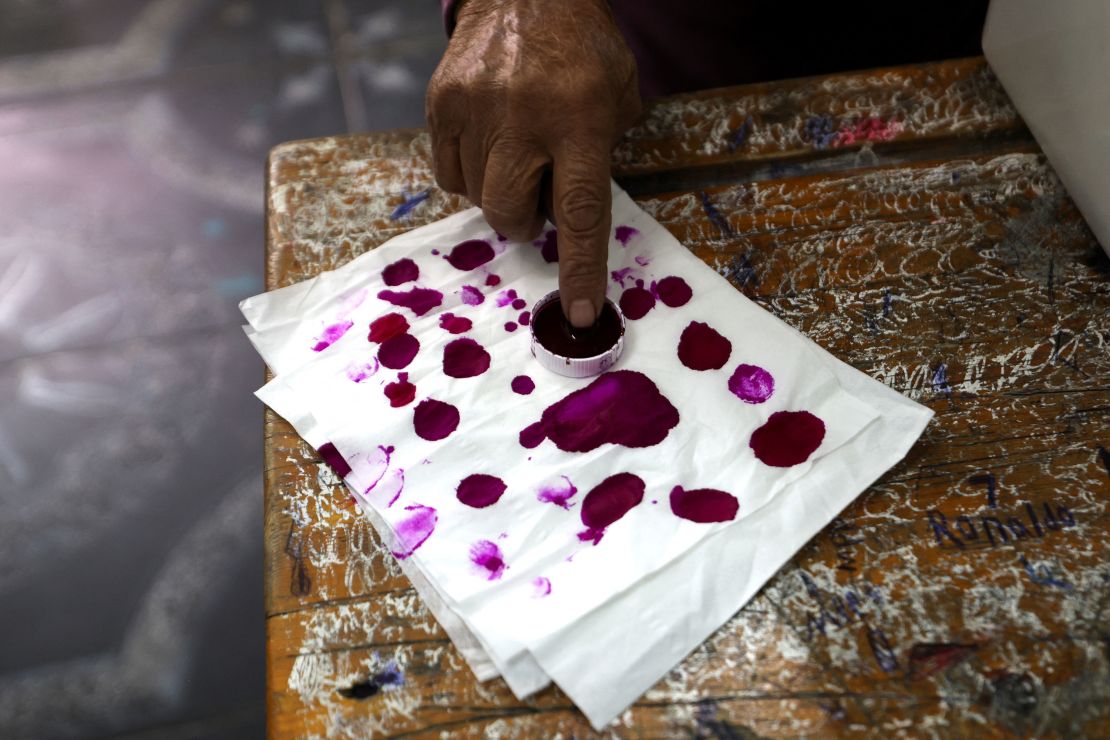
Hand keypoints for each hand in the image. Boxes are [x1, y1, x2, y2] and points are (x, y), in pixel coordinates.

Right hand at [426, 0, 640, 326]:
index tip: (576, 313)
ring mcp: (474, 110)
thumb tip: (572, 219)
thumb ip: (600, 154)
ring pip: (477, 196)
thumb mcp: (618, 92)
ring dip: (500, 191)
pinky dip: (470, 171)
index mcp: (579, 118)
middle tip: (539, 191)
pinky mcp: (440, 103)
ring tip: (517, 151)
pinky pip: (449, 172)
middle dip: (525, 221)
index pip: (579, 212)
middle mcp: (523, 118)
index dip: (579, 269)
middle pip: (511, 213)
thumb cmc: (582, 46)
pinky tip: (489, 140)